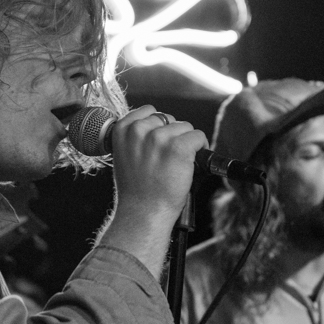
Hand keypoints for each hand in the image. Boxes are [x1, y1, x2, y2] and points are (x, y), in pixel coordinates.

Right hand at [109, 105, 206, 221]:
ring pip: (185, 127)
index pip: (148, 110)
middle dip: (172, 135)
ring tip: (177, 163)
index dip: (158, 125)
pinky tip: (192, 161)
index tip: (160, 142)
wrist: (143, 213)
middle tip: (168, 159)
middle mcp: (139, 130)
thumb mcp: (124, 157)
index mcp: (123, 130)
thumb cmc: (135, 191)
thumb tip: (156, 127)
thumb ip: (135, 138)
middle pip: (168, 118)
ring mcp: (159, 138)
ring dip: (186, 142)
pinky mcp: (178, 147)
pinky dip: (201, 147)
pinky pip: (198, 136)